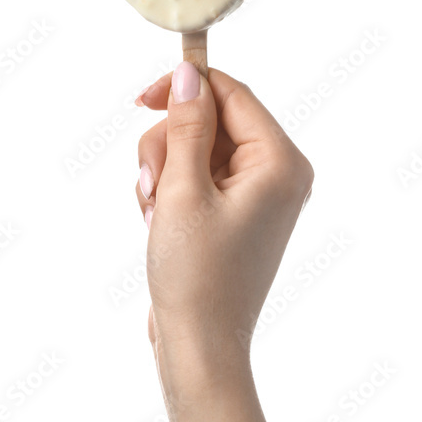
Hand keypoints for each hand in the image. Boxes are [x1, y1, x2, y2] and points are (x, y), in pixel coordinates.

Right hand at [135, 62, 313, 395]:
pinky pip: (197, 177)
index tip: (140, 100)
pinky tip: (159, 223)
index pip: (232, 94)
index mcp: (281, 163)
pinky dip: (171, 192)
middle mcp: (278, 174)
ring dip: (164, 173)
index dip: (184, 88)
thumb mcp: (183, 190)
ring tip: (154, 213)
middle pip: (211, 121)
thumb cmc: (196, 275)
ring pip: (197, 149)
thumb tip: (188, 75)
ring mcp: (258, 195)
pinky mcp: (236, 213)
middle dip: (169, 146)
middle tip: (151, 185)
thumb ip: (186, 126)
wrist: (200, 347)